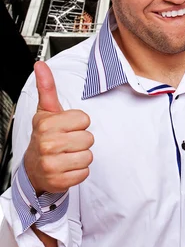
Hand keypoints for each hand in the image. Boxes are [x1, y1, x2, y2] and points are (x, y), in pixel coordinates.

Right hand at [24, 61, 93, 194]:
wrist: (33, 167)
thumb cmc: (45, 135)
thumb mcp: (46, 111)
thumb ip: (46, 87)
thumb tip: (40, 65)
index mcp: (47, 125)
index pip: (84, 119)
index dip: (79, 122)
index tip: (67, 126)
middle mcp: (47, 144)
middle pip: (89, 138)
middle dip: (81, 140)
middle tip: (67, 141)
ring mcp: (52, 165)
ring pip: (88, 156)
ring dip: (81, 156)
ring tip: (68, 154)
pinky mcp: (59, 181)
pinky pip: (84, 173)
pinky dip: (79, 171)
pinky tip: (67, 167)